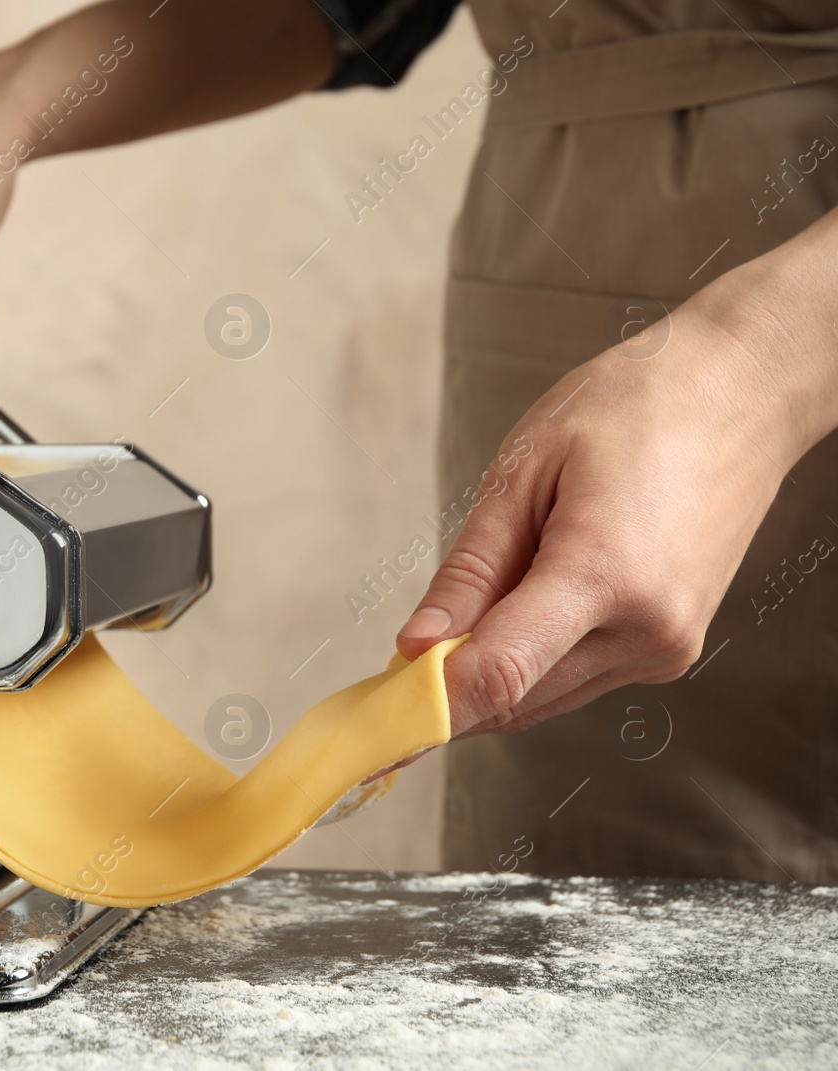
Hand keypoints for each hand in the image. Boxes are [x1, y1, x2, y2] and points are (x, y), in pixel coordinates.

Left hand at [396, 261, 837, 739]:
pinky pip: (577, 678)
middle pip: (514, 699)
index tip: (373, 722)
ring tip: (462, 613)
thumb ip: (470, 569)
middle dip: (446, 689)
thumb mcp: (524, 470)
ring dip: (488, 676)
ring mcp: (667, 647)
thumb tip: (416, 645)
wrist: (741, 391)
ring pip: (543, 698)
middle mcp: (647, 629)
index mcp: (605, 575)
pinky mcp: (671, 648)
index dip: (425, 707)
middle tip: (394, 659)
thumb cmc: (635, 406)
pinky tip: (516, 609)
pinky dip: (531, 662)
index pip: (497, 675)